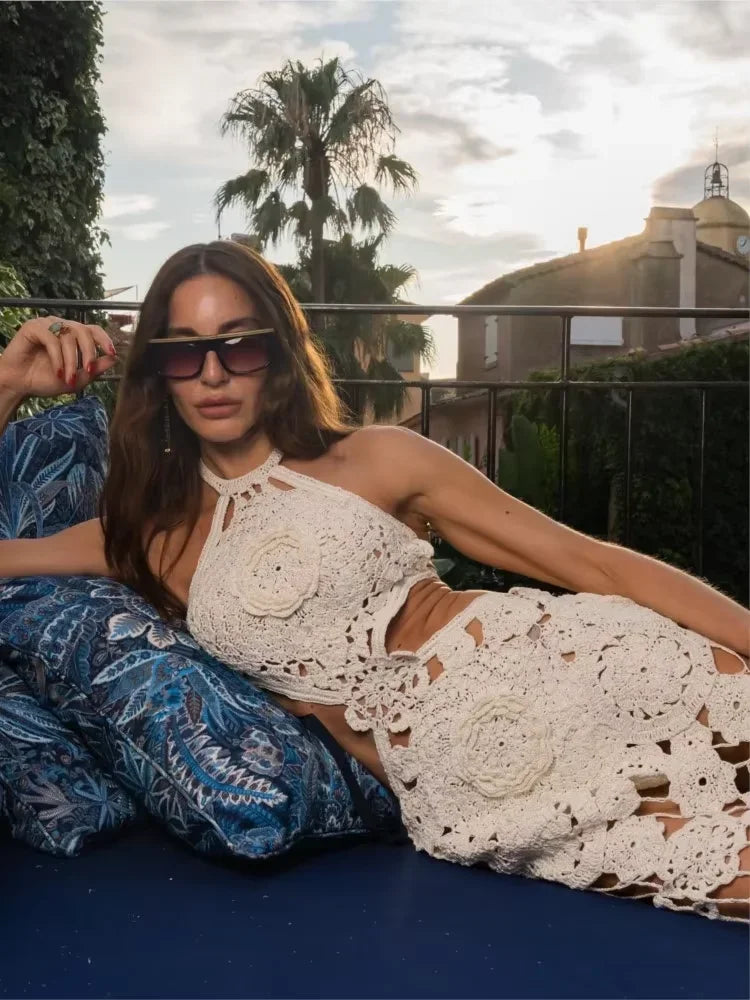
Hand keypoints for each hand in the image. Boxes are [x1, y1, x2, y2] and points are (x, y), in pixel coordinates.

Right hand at [0, 317, 117, 400]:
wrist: (19, 385)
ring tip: (67, 379)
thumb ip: (94, 369)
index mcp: (73, 335)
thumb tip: (114, 359)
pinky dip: (57, 357)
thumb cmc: (45, 380)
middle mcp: (61, 326)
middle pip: (83, 331)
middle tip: (88, 371)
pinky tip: (57, 371)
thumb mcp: (76, 379)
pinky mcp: (32, 327)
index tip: (112, 353)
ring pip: (68, 336)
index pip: (93, 330)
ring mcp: (47, 324)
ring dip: (71, 360)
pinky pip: (51, 338)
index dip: (104, 339)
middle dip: (89, 352)